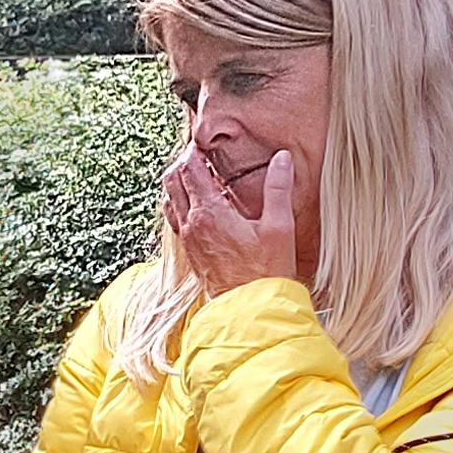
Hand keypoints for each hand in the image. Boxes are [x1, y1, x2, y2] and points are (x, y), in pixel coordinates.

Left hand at [164, 144, 302, 297]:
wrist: (249, 308)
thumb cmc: (266, 270)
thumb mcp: (279, 226)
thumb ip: (278, 188)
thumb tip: (282, 158)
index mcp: (209, 213)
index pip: (189, 170)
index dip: (194, 152)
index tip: (205, 144)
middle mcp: (190, 224)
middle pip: (171, 181)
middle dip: (182, 164)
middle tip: (201, 156)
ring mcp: (186, 239)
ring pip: (169, 200)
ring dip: (179, 184)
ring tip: (201, 176)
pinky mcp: (189, 251)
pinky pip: (175, 218)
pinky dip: (181, 203)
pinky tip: (202, 205)